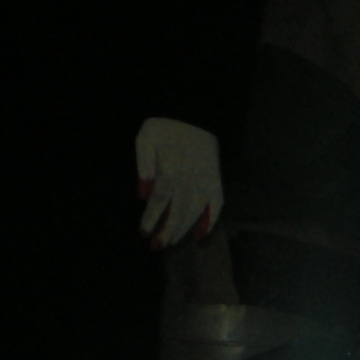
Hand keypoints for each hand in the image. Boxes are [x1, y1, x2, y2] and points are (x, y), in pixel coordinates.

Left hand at [134, 118, 223, 246]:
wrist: (195, 113)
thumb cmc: (165, 126)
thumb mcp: (145, 139)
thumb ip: (143, 167)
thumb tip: (142, 196)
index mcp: (170, 170)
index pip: (160, 201)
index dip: (151, 219)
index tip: (143, 233)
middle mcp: (189, 180)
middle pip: (178, 213)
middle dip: (166, 232)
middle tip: (156, 246)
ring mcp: (205, 182)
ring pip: (195, 213)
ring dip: (182, 231)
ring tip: (170, 243)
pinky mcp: (216, 181)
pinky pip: (216, 205)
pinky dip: (209, 222)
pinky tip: (199, 235)